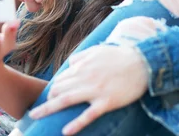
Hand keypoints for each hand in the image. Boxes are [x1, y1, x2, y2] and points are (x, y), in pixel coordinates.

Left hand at [29, 45, 148, 134]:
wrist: (142, 62)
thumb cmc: (120, 56)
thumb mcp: (97, 50)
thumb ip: (82, 56)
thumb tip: (70, 63)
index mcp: (83, 66)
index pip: (62, 78)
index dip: (53, 88)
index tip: (49, 97)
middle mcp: (85, 78)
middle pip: (59, 90)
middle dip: (46, 100)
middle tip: (36, 111)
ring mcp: (95, 91)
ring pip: (67, 100)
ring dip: (49, 109)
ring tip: (36, 116)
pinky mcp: (107, 102)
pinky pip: (88, 115)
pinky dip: (76, 124)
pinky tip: (65, 132)